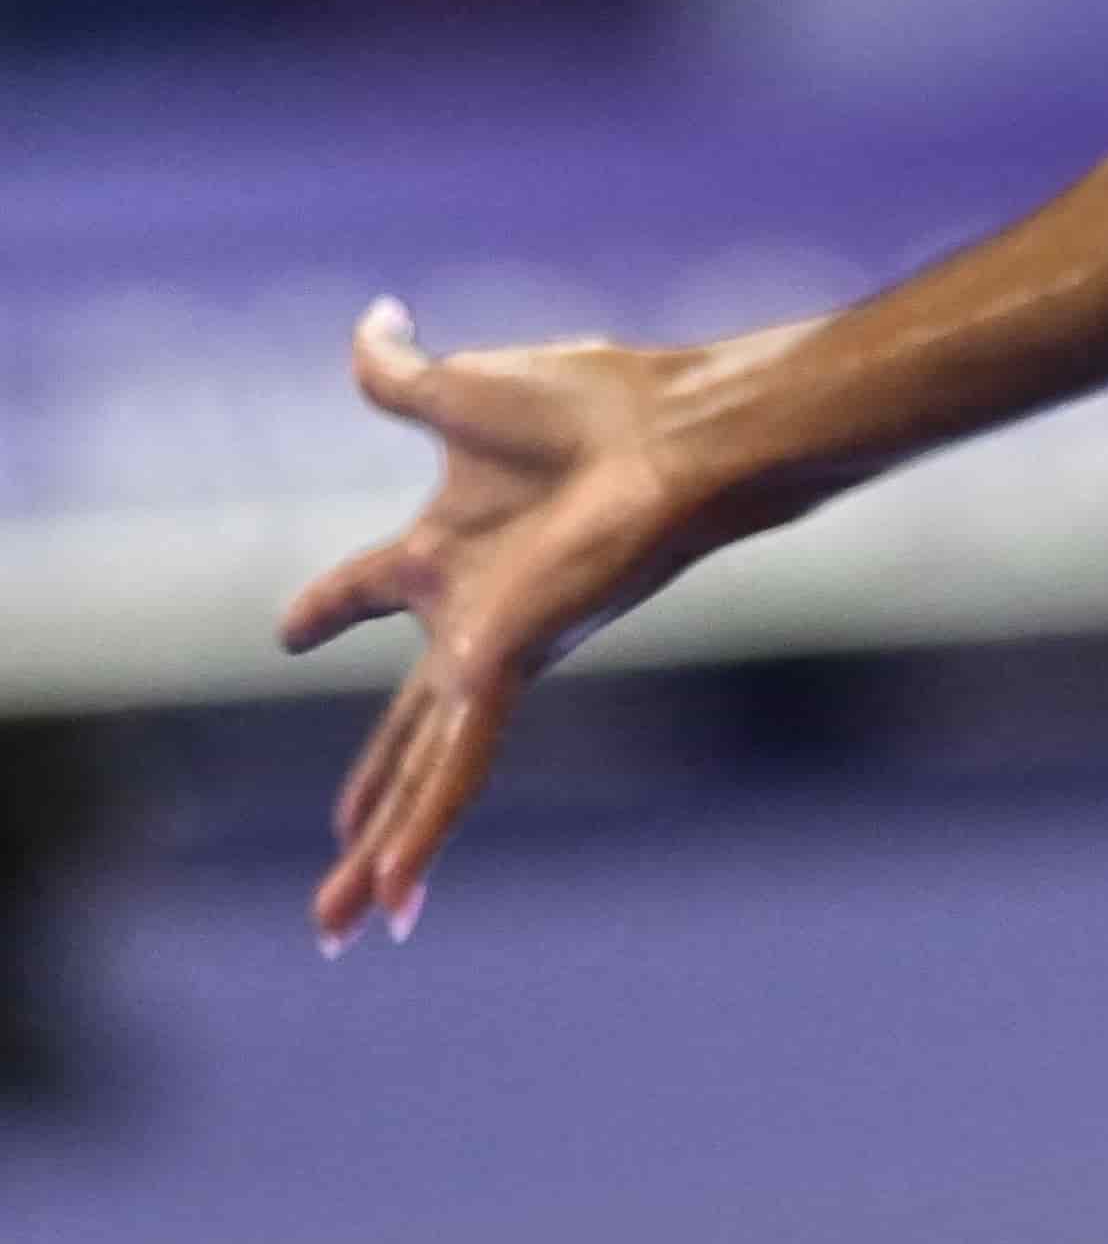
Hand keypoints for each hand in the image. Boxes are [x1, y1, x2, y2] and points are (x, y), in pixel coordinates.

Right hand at [272, 300, 735, 950]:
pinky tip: (392, 895)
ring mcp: (494, 655)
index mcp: (449, 548)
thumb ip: (396, 371)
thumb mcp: (459, 389)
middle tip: (337, 854)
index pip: (364, 588)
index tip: (290, 632)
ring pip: (424, 773)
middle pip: (403, 726)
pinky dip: (422, 833)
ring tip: (341, 928)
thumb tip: (372, 316)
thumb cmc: (595, 407)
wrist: (681, 435)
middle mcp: (472, 615)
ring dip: (379, 852)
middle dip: (368, 794)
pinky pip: (457, 771)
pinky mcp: (514, 674)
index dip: (323, 606)